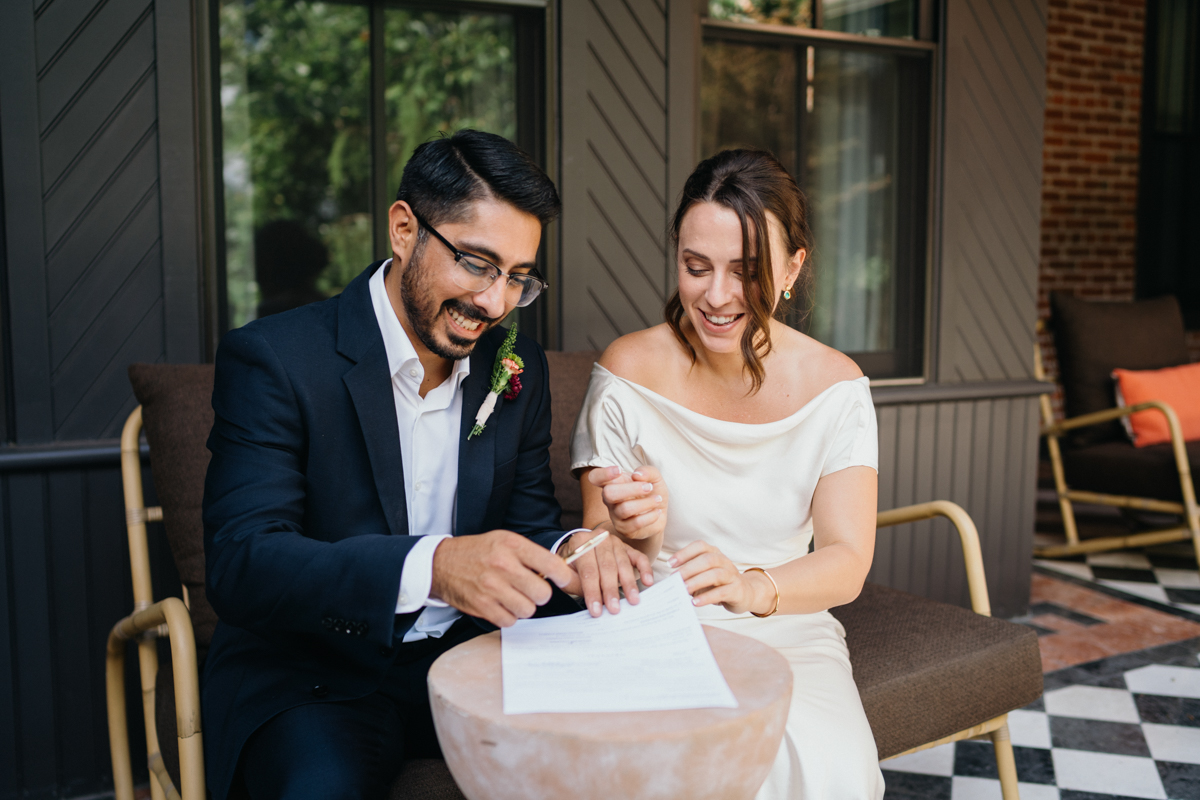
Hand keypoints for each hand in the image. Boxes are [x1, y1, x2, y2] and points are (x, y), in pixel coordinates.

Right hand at [430, 531, 572, 627]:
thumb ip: (530, 554)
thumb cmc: (478, 552)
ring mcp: (492, 587)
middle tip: (531, 589)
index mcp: (512, 546)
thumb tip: (559, 571)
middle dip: (540, 594)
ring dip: (524, 606)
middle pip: (543, 593)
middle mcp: (503, 565)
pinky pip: (510, 621)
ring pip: (528, 610)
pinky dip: (509, 616)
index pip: (551, 565)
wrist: (441, 563)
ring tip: (514, 596)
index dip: (562, 576)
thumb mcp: (504, 540)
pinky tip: (502, 604)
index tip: (562, 580)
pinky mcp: (482, 606)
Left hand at [560, 526, 654, 616]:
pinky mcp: (628, 548)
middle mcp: (599, 538)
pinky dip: (645, 569)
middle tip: (615, 608)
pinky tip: (648, 581)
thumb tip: (574, 586)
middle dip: (610, 589)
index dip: (592, 591)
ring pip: (623, 563)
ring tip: (633, 600)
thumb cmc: (574, 567)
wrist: (581, 553)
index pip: (588, 570)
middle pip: (607, 566)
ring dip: (628, 583)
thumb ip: (568, 579)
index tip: (596, 610)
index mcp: (580, 542)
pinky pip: (639, 557)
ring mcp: (615, 542)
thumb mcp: (566, 573)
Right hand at [587, 464, 668, 540]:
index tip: (620, 470)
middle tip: (649, 487)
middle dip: (632, 489)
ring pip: (625, 509)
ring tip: (658, 499)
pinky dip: (650, 516)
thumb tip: (637, 475)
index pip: (595, 477)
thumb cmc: (651, 492)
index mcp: (612, 483)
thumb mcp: (654, 478)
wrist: (659, 513)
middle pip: (608, 493)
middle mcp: (610, 499)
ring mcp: (615, 515)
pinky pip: (635, 523)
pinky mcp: (624, 529)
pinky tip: (657, 512)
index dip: (603, 473)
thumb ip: (648, 471)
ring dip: (646, 503)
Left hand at [670, 541, 774, 615]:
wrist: (745, 593)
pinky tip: (695, 602)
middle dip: (689, 568)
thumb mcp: (704, 574)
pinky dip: (707, 597)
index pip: (700, 546)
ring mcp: (732, 575)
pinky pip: (722, 592)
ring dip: (697, 581)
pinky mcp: (737, 590)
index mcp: (714, 553)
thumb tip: (669, 582)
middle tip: (674, 579)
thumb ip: (689, 575)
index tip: (670, 564)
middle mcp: (724, 561)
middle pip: (707, 559)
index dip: (684, 553)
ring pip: (715, 574)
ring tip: (683, 590)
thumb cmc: (718, 583)